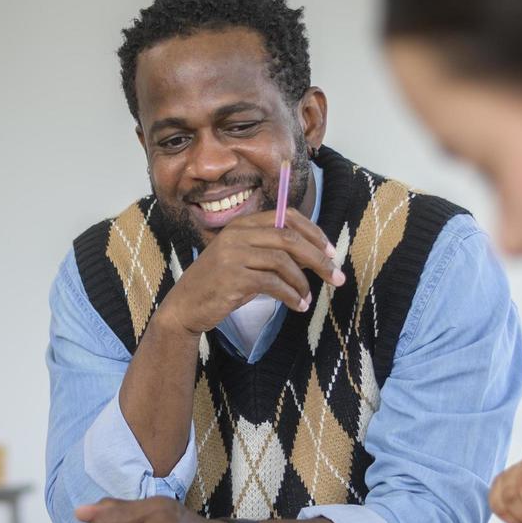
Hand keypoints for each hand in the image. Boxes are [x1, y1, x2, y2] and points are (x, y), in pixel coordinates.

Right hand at [158, 209, 343, 334]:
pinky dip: (291, 296)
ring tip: (308, 299)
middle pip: (290, 238)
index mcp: (243, 224)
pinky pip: (273, 284)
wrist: (186, 305)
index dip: (314, 233)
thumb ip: (273, 253)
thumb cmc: (221, 284)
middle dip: (318, 258)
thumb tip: (315, 257)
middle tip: (335, 277)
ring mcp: (234, 255)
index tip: (331, 252)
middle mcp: (238, 234)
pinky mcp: (233, 278)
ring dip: (303, 282)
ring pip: (283, 261)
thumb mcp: (246, 260)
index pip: (287, 217)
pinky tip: (298, 306)